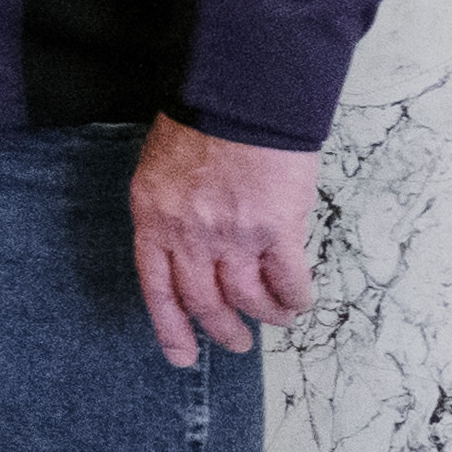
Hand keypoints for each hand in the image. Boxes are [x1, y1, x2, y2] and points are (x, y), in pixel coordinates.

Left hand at [130, 117, 321, 369]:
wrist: (238, 95)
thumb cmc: (200, 123)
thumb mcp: (160, 170)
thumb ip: (171, 213)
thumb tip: (189, 248)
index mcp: (153, 218)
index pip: (156, 287)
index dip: (170, 327)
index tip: (181, 356)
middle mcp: (188, 234)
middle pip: (203, 301)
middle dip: (221, 330)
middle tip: (235, 343)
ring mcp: (232, 234)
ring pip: (246, 298)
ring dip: (264, 316)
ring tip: (275, 320)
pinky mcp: (275, 229)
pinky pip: (287, 280)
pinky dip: (294, 297)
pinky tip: (298, 300)